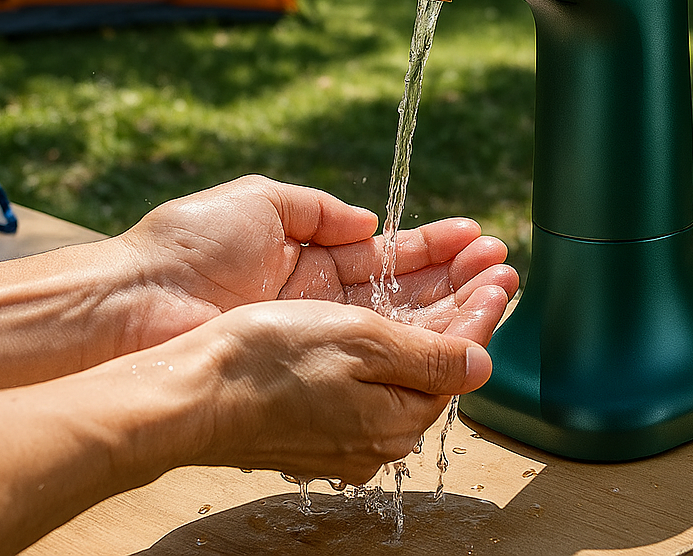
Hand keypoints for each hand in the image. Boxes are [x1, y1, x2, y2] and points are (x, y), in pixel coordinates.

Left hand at [117, 176, 517, 348]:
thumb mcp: (262, 201)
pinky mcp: (310, 366)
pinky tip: (459, 329)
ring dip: (453, 307)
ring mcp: (319, 335)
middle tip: (503, 266)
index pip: (387, 253)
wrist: (135, 302)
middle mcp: (322, 299)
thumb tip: (369, 221)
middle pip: (405, 291)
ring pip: (401, 323)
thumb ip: (320, 210)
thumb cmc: (189, 244)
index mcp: (311, 254)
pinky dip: (421, 342)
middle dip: (457, 278)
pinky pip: (377, 354)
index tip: (476, 236)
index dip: (433, 245)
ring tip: (499, 288)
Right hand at [169, 292, 506, 482]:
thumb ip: (430, 356)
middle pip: (435, 358)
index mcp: (395, 418)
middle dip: (466, 304)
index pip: (459, 358)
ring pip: (403, 360)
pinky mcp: (314, 413)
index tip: (503, 272)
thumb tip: (483, 364)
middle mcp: (375, 431)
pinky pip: (368, 369)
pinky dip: (391, 331)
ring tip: (460, 272)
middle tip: (493, 262)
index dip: (483, 309)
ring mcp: (343, 427)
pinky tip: (398, 306)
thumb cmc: (271, 360)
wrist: (190, 390)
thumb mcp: (363, 345)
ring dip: (434, 312)